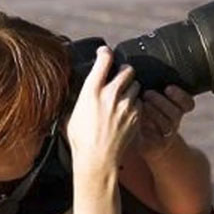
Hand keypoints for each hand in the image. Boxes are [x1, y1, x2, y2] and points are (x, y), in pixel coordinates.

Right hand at [66, 47, 141, 178]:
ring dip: (131, 88)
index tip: (105, 53)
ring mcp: (126, 105)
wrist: (97, 160)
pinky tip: (127, 112)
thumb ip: (80, 99)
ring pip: (136, 86)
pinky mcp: (136, 116)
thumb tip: (80, 92)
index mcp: (92, 91)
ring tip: (124, 97)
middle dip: (124, 72)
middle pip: (127, 70)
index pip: (104, 59)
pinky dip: (136, 104)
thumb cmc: (81, 141)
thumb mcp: (72, 115)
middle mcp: (111, 94)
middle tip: (120, 77)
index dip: (105, 53)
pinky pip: (140, 103)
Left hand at [136, 85, 194, 161]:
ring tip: (141, 104)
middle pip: (176, 113)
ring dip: (154, 113)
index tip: (168, 88)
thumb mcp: (149, 102)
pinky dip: (146, 128)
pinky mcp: (155, 147)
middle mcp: (174, 122)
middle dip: (162, 102)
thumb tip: (134, 71)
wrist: (145, 143)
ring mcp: (166, 136)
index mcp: (176, 109)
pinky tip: (136, 120)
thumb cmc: (144, 116)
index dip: (180, 96)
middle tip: (147, 93)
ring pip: (167, 125)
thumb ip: (150, 89)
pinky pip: (154, 138)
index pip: (188, 103)